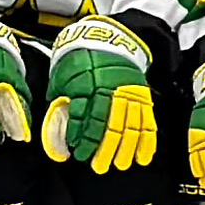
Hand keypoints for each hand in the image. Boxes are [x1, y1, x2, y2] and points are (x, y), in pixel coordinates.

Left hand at [39, 16, 157, 173]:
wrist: (107, 37)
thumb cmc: (79, 60)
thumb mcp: (62, 77)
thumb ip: (61, 104)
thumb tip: (57, 133)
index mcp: (87, 84)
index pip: (85, 118)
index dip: (82, 139)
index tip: (78, 154)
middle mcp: (110, 89)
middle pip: (109, 125)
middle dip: (104, 149)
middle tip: (99, 166)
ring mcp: (129, 92)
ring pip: (129, 125)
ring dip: (125, 148)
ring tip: (120, 165)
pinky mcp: (142, 94)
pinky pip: (147, 120)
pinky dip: (146, 140)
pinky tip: (142, 156)